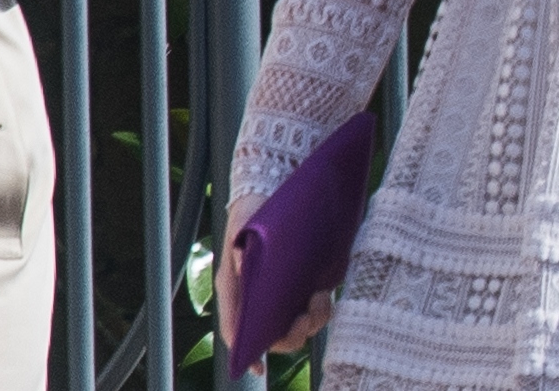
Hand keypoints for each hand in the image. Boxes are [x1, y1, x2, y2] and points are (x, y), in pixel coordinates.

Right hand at [218, 193, 331, 359]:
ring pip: (296, 325)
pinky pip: (312, 309)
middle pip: (271, 334)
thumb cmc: (252, 210)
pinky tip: (323, 294)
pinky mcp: (303, 285)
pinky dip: (320, 309)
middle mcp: (257, 297)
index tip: (257, 367)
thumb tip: (240, 263)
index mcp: (235, 287)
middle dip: (290, 335)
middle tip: (305, 319)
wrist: (275, 191)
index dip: (245, 350)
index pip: (235, 327)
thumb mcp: (243, 220)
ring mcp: (282, 293)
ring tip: (319, 298)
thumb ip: (239, 239)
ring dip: (310, 322)